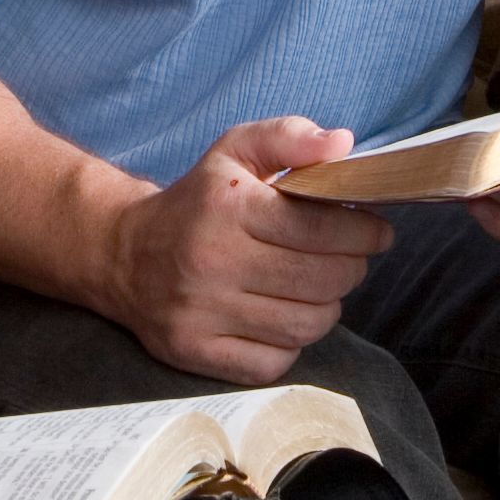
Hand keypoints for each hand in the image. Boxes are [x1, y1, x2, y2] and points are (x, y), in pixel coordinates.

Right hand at [99, 118, 394, 383]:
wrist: (123, 254)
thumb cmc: (195, 202)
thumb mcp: (234, 151)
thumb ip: (289, 138)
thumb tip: (342, 144)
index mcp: (227, 209)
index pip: (321, 230)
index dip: (363, 233)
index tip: (377, 232)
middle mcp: (211, 263)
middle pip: (320, 281)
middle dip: (351, 268)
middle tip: (351, 258)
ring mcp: (201, 313)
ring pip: (304, 325)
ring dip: (327, 306)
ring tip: (319, 286)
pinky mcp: (195, 351)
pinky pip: (273, 361)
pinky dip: (291, 343)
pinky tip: (284, 316)